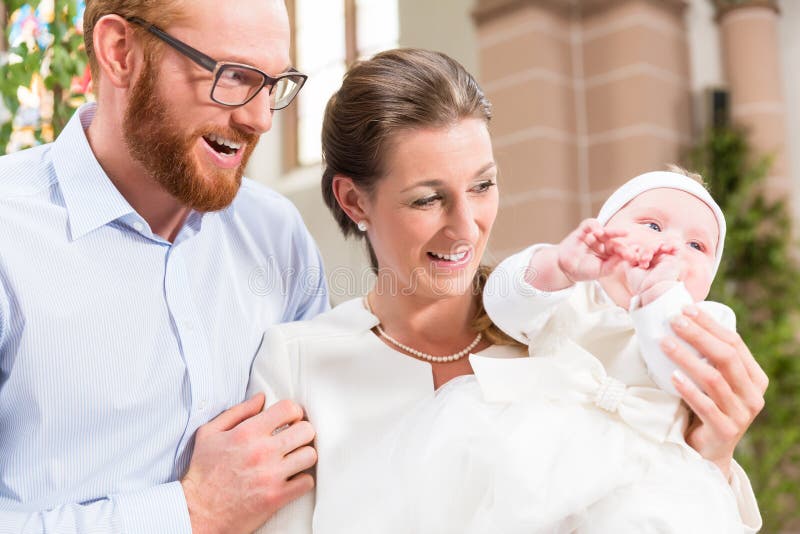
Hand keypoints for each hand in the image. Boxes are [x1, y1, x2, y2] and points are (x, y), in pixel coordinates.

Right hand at [181, 394, 316, 533]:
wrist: (197, 512)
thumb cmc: (203, 472)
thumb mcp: (210, 433)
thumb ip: (238, 412)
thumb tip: (261, 398)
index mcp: (247, 433)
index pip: (288, 409)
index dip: (293, 411)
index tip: (290, 419)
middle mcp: (262, 452)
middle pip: (306, 430)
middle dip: (302, 431)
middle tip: (294, 438)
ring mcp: (271, 475)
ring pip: (310, 455)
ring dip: (304, 455)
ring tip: (294, 458)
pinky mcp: (276, 497)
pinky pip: (306, 482)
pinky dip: (302, 480)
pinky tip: (292, 478)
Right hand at [556, 219, 634, 282]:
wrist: (565, 268)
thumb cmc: (584, 271)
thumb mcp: (601, 271)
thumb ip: (613, 264)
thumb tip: (625, 257)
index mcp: (611, 253)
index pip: (622, 250)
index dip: (628, 252)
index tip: (634, 256)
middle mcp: (604, 243)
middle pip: (616, 239)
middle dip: (622, 241)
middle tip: (628, 240)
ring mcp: (594, 236)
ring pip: (606, 230)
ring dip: (612, 231)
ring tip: (616, 233)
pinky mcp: (583, 230)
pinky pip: (590, 224)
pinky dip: (594, 225)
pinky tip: (597, 231)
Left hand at [626, 240, 683, 304]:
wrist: (651, 292)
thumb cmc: (640, 284)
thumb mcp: (630, 269)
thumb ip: (631, 256)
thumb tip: (635, 246)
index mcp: (647, 263)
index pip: (642, 248)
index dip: (635, 250)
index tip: (632, 260)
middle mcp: (657, 261)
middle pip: (649, 246)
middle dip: (642, 251)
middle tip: (641, 263)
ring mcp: (665, 260)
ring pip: (658, 245)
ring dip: (650, 249)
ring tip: (646, 261)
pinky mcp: (674, 260)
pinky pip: (675, 247)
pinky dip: (669, 244)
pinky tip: (663, 248)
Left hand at [660, 306, 767, 476]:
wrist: (708, 450)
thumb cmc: (705, 406)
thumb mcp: (713, 381)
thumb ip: (708, 359)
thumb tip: (679, 320)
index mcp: (754, 377)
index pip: (734, 343)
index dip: (710, 324)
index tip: (686, 309)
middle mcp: (753, 394)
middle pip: (726, 357)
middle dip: (699, 335)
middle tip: (673, 321)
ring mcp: (741, 414)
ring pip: (714, 379)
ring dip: (687, 358)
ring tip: (664, 343)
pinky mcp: (725, 431)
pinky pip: (705, 406)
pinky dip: (688, 389)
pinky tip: (672, 376)